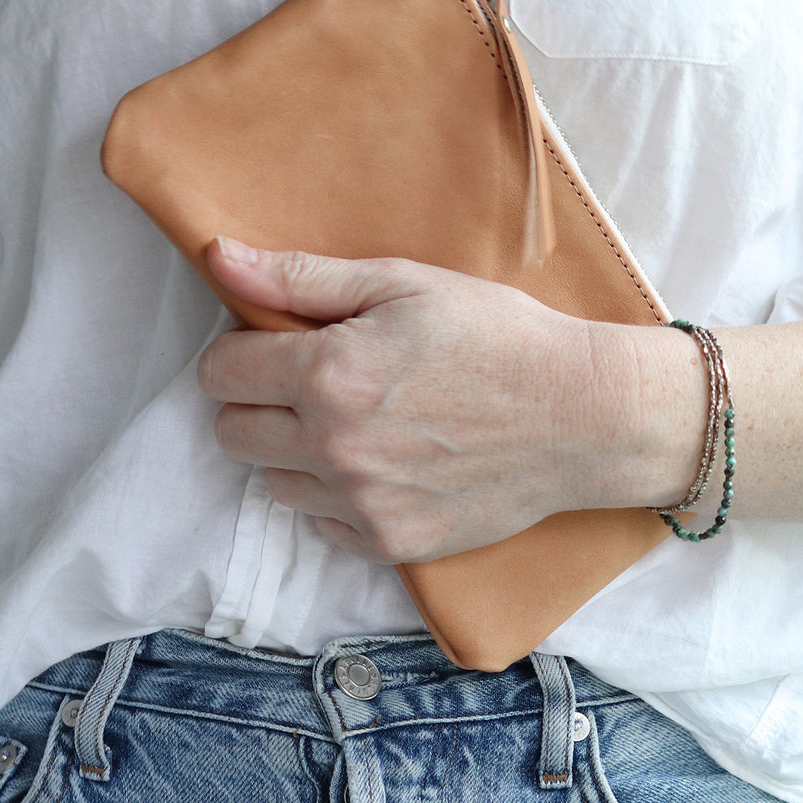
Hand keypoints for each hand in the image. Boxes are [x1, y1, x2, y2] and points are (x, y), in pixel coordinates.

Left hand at [197, 236, 617, 564]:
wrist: (583, 416)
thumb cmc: (499, 337)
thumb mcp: (404, 284)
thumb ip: (302, 277)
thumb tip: (219, 259)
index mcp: (329, 374)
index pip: (220, 373)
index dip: (241, 350)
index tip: (276, 345)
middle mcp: (334, 447)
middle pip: (232, 433)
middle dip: (259, 402)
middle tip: (313, 384)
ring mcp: (362, 504)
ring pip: (273, 483)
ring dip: (296, 454)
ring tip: (356, 425)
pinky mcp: (391, 543)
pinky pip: (322, 525)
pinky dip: (338, 498)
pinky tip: (385, 465)